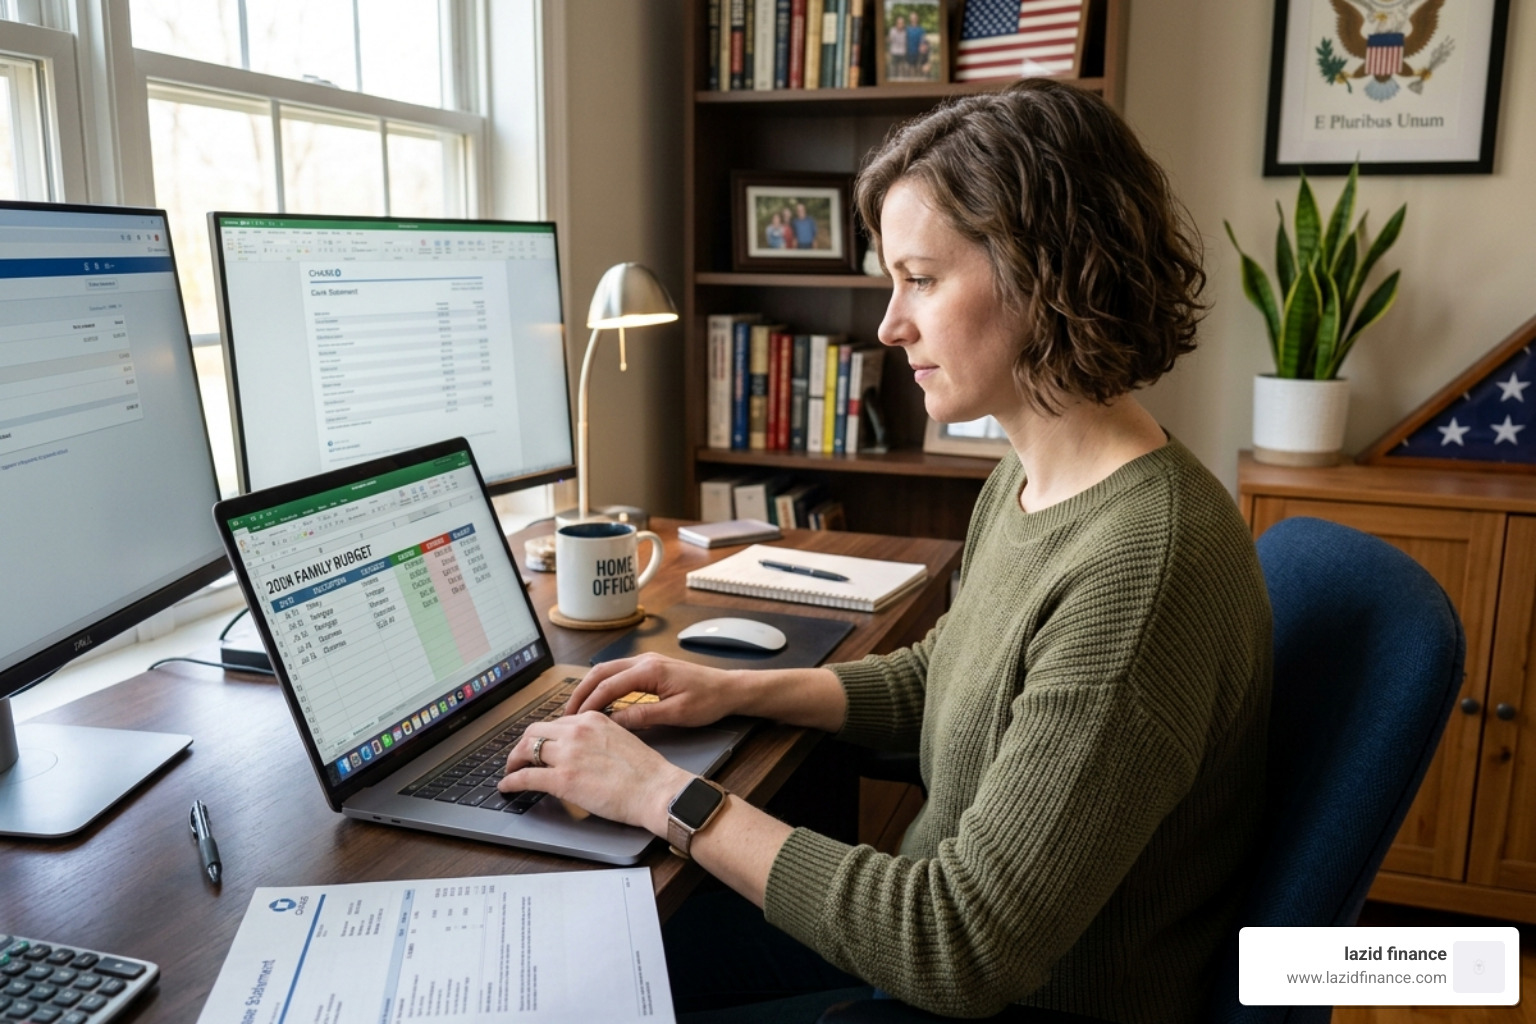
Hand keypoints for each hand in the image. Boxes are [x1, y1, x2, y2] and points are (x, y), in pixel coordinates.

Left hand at [498, 711, 691, 834]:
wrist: (656, 790)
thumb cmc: (647, 772)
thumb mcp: (621, 740)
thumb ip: (599, 739)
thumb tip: (584, 752)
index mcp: (593, 719)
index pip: (556, 723)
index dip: (544, 737)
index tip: (540, 747)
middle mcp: (577, 731)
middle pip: (534, 731)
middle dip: (523, 745)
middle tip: (520, 757)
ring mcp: (568, 754)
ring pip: (525, 750)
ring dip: (513, 761)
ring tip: (511, 771)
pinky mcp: (562, 779)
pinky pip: (526, 777)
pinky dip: (511, 781)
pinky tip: (507, 786)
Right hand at [567, 653, 741, 730]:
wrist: (729, 688)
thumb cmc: (709, 700)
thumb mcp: (676, 714)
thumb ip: (643, 716)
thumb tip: (614, 722)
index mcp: (650, 670)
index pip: (609, 685)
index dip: (589, 704)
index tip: (575, 721)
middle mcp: (645, 661)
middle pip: (601, 673)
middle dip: (581, 693)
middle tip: (566, 715)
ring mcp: (647, 662)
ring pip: (607, 671)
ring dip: (590, 688)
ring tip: (577, 709)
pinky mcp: (650, 668)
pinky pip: (619, 674)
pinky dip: (603, 686)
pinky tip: (598, 701)